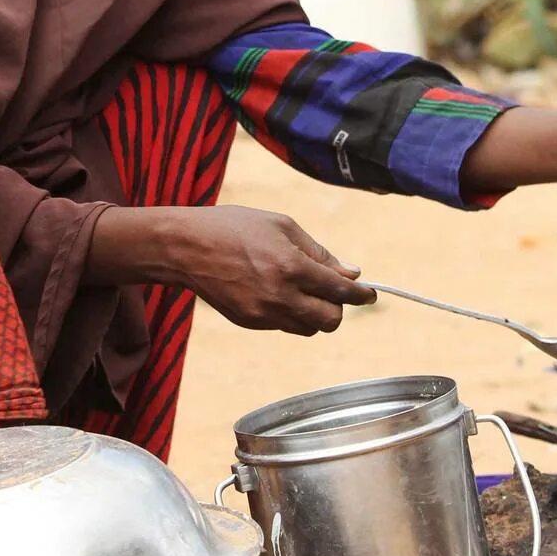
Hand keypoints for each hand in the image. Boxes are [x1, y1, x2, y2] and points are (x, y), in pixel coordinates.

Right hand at [92, 206, 375, 335]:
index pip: (341, 292)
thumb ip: (319, 252)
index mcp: (292, 266)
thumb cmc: (235, 227)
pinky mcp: (249, 322)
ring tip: (303, 291)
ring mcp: (263, 314)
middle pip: (330, 321)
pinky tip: (278, 293)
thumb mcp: (282, 226)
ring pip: (308, 329)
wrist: (187, 247)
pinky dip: (291, 314)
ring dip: (315, 314)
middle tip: (332, 291)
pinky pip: (284, 326)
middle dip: (338, 308)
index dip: (362, 296)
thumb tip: (351, 272)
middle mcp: (280, 296)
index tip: (370, 295)